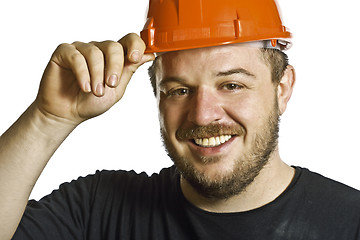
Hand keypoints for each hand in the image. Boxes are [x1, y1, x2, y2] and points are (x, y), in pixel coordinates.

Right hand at [35, 33, 154, 124]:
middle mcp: (99, 49)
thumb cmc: (91, 102)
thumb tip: (149, 54)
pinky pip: (76, 56)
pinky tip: (84, 86)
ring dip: (97, 75)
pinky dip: (83, 73)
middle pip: (113, 46)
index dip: (136, 45)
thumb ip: (129, 71)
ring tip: (95, 91)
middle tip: (111, 84)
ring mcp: (81, 49)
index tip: (136, 58)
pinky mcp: (64, 52)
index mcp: (114, 57)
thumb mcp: (117, 89)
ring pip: (95, 52)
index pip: (130, 40)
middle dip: (115, 67)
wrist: (68, 113)